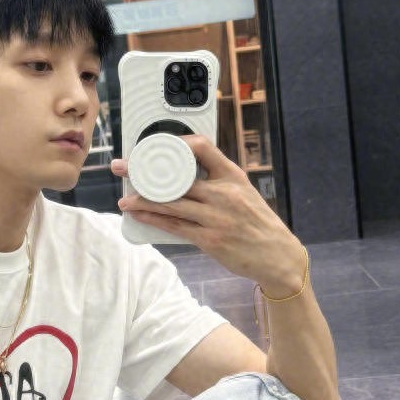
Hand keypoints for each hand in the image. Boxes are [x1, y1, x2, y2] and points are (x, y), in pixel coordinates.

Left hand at [112, 135, 304, 296]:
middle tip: (122, 167)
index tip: (156, 146)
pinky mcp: (209, 239)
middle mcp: (224, 193)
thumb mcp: (244, 192)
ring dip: (143, 201)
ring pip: (171, 204)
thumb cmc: (257, 223)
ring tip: (125, 200)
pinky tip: (139, 216)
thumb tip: (182, 177)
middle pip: (176, 177)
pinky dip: (154, 220)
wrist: (277, 256)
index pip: (203, 147)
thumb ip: (217, 182)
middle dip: (144, 172)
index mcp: (233, 176)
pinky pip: (175, 227)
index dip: (177, 143)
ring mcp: (216, 217)